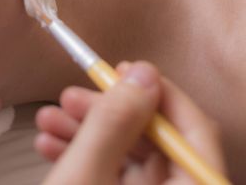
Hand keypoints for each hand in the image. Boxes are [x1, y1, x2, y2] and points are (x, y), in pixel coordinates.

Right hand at [35, 61, 225, 183]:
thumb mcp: (85, 175)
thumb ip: (114, 123)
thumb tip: (142, 74)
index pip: (197, 131)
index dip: (160, 94)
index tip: (125, 70)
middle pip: (158, 143)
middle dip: (108, 114)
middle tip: (71, 96)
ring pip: (130, 158)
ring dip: (86, 134)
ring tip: (48, 120)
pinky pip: (116, 177)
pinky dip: (85, 158)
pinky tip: (51, 146)